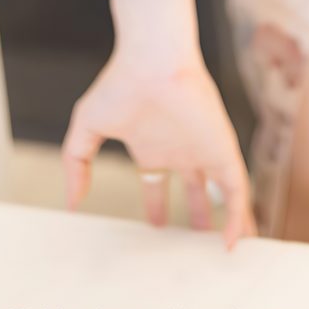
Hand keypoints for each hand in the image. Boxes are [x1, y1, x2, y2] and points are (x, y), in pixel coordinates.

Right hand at [61, 50, 256, 249]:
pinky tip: (233, 241)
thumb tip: (70, 201)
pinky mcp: (222, 148)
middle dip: (198, 212)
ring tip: (229, 247)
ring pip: (222, 190)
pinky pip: (236, 189)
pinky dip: (238, 216)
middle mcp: (180, 148)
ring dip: (226, 218)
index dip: (157, 204)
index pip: (157, 181)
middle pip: (195, 187)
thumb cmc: (121, 83)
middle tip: (199, 241)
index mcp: (151, 144)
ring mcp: (203, 148)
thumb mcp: (87, 128)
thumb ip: (76, 164)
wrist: (152, 61)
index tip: (157, 228)